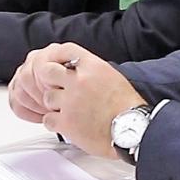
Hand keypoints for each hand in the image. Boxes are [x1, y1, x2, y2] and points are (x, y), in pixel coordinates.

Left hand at [9, 43, 145, 157]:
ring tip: (70, 111)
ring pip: (47, 98)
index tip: (55, 62)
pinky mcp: (66, 122)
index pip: (66, 50)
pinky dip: (55, 123)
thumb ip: (92, 72)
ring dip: (54, 105)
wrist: (132, 130)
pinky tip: (68, 124)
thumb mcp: (112, 77)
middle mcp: (80, 81)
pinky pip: (48, 119)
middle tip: (58, 89)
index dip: (57, 56)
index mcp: (94, 67)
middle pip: (47, 72)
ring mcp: (71, 101)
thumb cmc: (127, 107)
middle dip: (50, 81)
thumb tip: (77, 70)